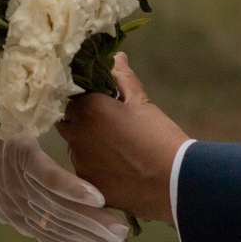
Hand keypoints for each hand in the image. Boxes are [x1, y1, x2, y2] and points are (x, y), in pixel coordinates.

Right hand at [0, 113, 129, 241]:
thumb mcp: (2, 112)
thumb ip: (32, 106)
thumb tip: (70, 86)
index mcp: (16, 155)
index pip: (48, 176)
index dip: (73, 188)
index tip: (100, 197)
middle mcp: (15, 185)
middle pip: (57, 208)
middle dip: (93, 222)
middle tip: (124, 232)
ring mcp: (12, 205)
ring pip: (54, 225)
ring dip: (87, 237)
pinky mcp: (11, 216)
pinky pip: (42, 233)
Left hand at [58, 54, 187, 227]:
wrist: (175, 182)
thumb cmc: (160, 136)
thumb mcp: (141, 102)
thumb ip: (123, 77)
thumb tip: (116, 57)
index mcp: (87, 108)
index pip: (69, 93)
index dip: (81, 94)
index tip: (97, 99)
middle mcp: (76, 134)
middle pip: (66, 119)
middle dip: (80, 117)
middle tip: (106, 122)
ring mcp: (78, 161)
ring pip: (73, 145)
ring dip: (86, 142)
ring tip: (115, 146)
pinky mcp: (85, 184)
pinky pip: (82, 168)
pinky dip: (94, 165)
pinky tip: (117, 166)